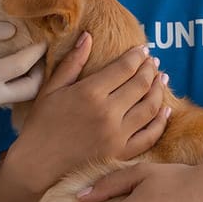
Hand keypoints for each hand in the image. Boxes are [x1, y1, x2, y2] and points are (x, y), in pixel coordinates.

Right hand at [0, 20, 46, 124]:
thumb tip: (12, 31)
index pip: (19, 66)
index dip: (36, 52)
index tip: (44, 40)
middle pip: (29, 91)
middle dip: (40, 72)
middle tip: (41, 54)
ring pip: (16, 97)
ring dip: (25, 79)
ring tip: (26, 58)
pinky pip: (2, 99)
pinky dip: (9, 85)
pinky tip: (6, 69)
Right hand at [6, 34, 170, 195]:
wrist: (37, 165)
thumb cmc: (41, 125)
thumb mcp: (51, 89)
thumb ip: (72, 62)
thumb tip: (88, 36)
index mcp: (90, 93)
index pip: (124, 68)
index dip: (137, 56)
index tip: (142, 49)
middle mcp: (108, 113)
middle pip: (141, 84)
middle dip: (150, 69)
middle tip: (153, 62)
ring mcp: (117, 135)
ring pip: (150, 108)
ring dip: (159, 90)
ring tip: (161, 79)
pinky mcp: (121, 153)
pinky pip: (150, 135)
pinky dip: (161, 121)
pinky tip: (165, 110)